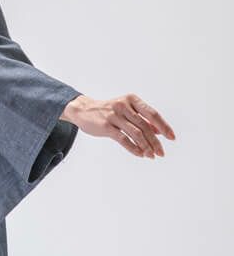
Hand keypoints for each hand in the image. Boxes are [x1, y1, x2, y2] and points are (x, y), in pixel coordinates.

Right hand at [60, 93, 175, 157]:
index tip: (171, 138)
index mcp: (131, 99)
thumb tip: (159, 131)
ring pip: (136, 134)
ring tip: (152, 156)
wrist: (83, 110)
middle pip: (145, 126)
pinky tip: (140, 154)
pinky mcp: (106, 126)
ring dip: (146, 147)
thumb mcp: (126, 110)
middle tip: (161, 153)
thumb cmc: (108, 110)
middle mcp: (123, 105)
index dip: (164, 126)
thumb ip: (141, 119)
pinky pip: (123, 139)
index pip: (152, 114)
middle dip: (155, 142)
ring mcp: (114, 115)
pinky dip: (133, 148)